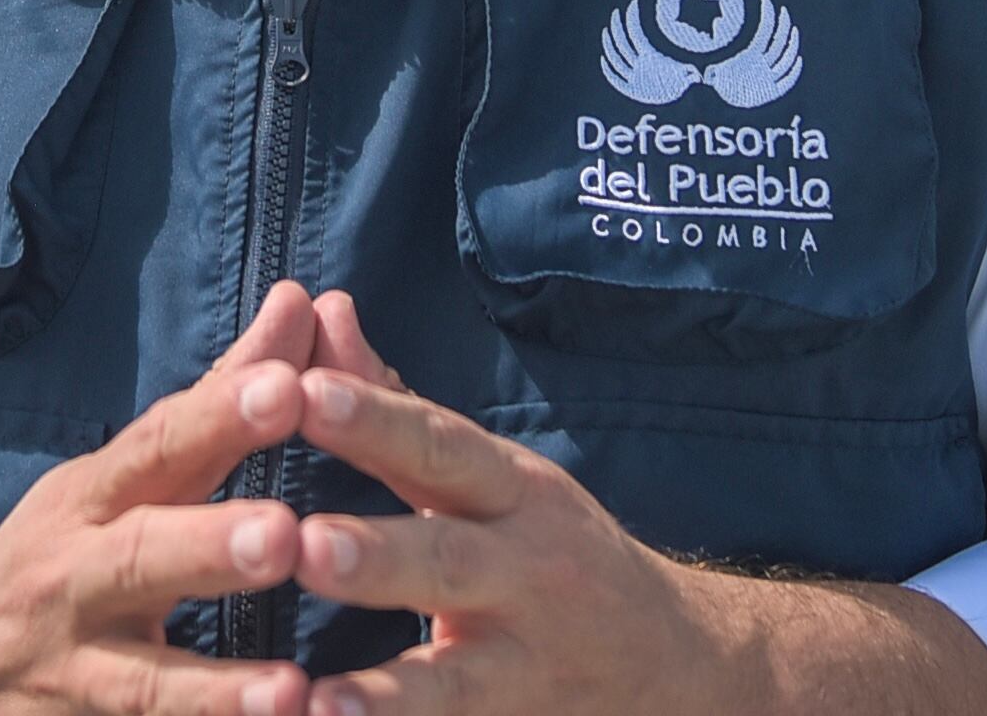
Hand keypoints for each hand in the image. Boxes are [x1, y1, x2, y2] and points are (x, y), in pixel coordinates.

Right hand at [0, 285, 331, 715]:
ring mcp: (67, 675)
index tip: (288, 386)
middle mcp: (71, 581)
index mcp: (92, 500)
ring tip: (290, 694)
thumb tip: (304, 299)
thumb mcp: (123, 475)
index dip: (218, 417)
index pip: (155, 447)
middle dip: (208, 547)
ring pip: (139, 686)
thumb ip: (222, 398)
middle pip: (138, 559)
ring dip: (213, 693)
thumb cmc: (60, 553)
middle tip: (286, 535)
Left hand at [285, 337, 986, 715]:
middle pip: (448, 558)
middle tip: (306, 544)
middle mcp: (526, 571)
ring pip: (453, 677)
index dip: (375, 419)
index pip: (439, 444)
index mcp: (510, 491)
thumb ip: (391, 405)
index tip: (306, 393)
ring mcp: (525, 661)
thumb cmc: (552, 548)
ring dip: (386, 689)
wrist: (680, 663)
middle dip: (380, 554)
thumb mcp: (491, 473)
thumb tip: (319, 310)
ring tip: (317, 695)